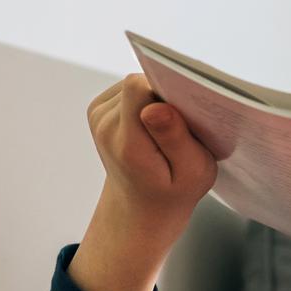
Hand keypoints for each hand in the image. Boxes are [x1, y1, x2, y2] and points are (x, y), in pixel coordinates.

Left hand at [71, 74, 216, 290]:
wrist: (140, 207)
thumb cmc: (173, 192)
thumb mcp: (193, 174)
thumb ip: (176, 139)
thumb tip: (156, 107)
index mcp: (128, 144)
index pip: (140, 88)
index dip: (168, 92)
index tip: (184, 116)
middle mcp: (105, 126)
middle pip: (140, 84)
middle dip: (166, 100)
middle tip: (179, 134)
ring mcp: (98, 115)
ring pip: (136, 84)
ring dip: (157, 102)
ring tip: (166, 134)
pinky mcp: (99, 108)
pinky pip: (130, 90)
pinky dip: (147, 103)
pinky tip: (153, 128)